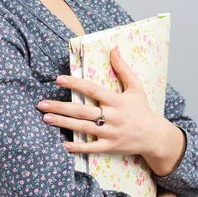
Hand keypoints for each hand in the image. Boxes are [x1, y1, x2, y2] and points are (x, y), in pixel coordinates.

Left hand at [37, 46, 159, 158]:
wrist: (155, 136)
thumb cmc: (142, 109)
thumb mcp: (136, 87)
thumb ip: (123, 68)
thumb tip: (113, 48)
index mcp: (117, 100)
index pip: (92, 89)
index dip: (75, 84)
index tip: (58, 79)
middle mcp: (112, 117)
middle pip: (82, 111)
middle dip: (61, 107)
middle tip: (42, 104)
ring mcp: (110, 133)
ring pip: (82, 128)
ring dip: (63, 123)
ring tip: (45, 118)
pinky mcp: (110, 147)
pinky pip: (90, 148)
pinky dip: (76, 147)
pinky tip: (62, 145)